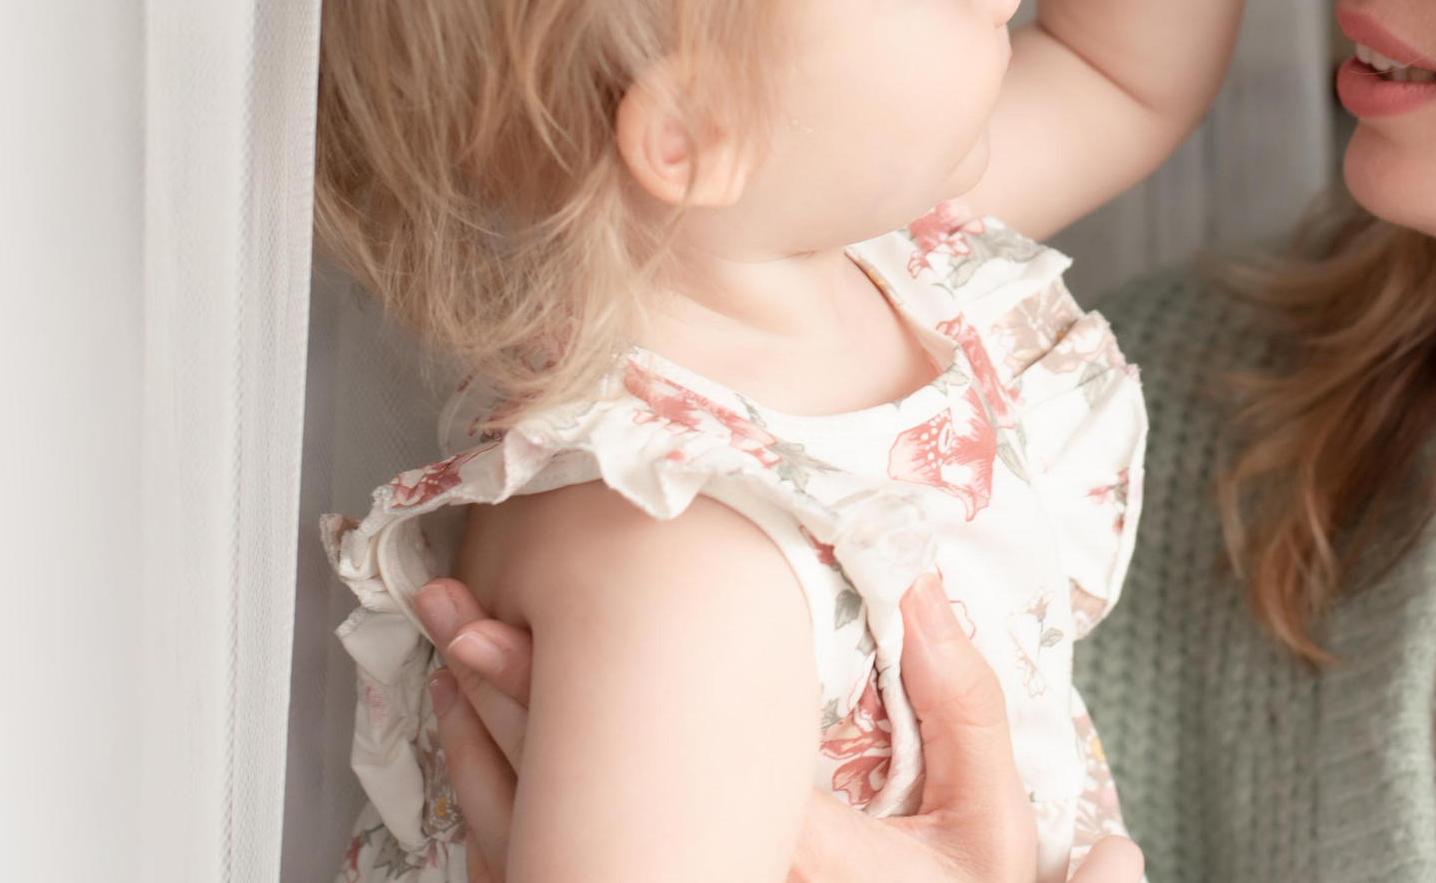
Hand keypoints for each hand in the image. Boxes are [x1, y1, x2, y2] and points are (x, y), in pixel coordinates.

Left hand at [413, 575, 1143, 882]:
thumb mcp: (985, 821)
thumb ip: (959, 703)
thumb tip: (922, 583)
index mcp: (783, 853)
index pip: (644, 763)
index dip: (552, 688)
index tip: (500, 624)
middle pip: (567, 795)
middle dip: (499, 696)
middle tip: (452, 619)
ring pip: (533, 842)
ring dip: (481, 750)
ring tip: (451, 666)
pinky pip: (536, 879)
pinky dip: (493, 812)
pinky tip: (476, 753)